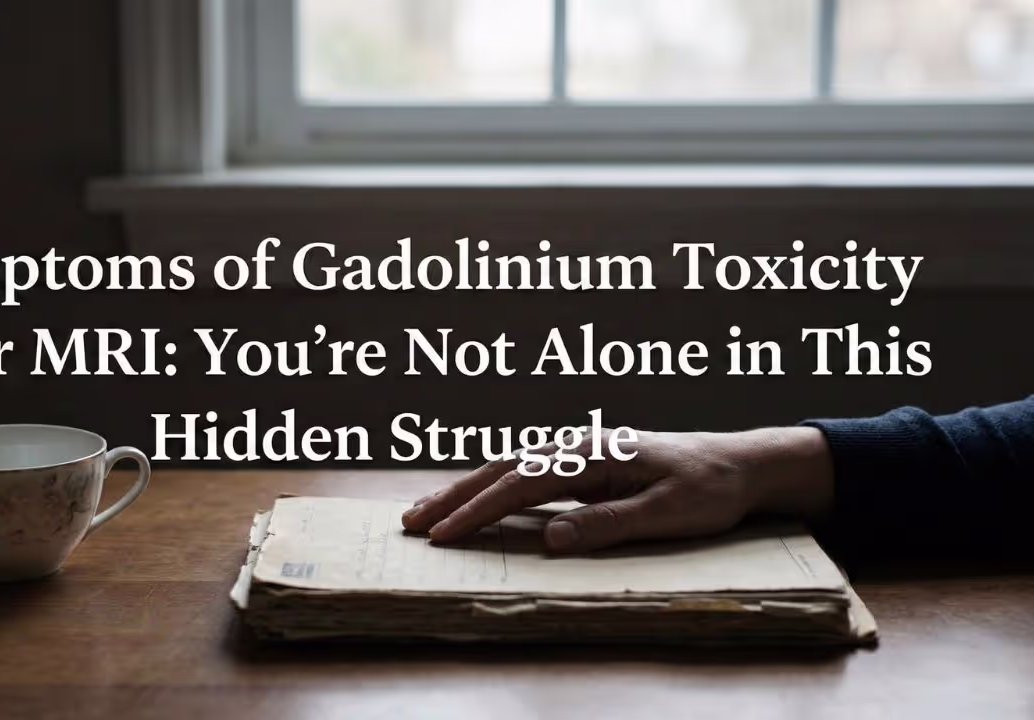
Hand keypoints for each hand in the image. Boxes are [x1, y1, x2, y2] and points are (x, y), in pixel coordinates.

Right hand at [401, 427, 833, 552]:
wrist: (739, 461)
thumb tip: (552, 537)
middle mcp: (578, 446)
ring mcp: (578, 450)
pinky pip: (525, 470)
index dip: (480, 511)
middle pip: (502, 468)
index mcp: (595, 454)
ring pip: (508, 465)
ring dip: (465, 488)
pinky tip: (472, 497)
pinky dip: (490, 484)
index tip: (445, 534)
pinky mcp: (583, 461)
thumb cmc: (708, 489)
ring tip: (426, 510)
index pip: (523, 484)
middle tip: (411, 522)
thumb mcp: (669, 514)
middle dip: (454, 496)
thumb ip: (610, 524)